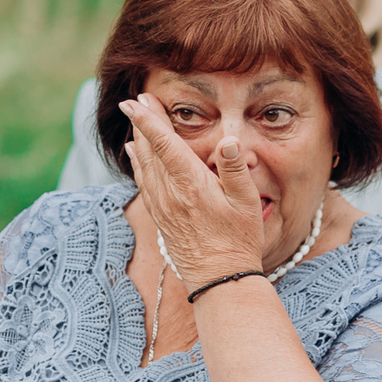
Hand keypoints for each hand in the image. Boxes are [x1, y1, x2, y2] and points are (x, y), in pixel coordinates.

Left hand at [119, 94, 266, 285]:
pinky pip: (143, 183)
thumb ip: (234, 168)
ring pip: (144, 165)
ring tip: (135, 121)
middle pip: (150, 150)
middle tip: (136, 100)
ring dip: (139, 141)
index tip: (136, 101)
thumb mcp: (246, 202)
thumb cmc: (238, 240)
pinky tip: (134, 155)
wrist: (219, 280)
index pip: (164, 143)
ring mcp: (162, 206)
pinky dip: (137, 164)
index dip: (149, 119)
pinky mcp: (160, 218)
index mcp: (190, 183)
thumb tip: (228, 139)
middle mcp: (169, 193)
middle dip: (142, 123)